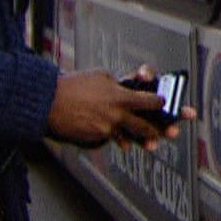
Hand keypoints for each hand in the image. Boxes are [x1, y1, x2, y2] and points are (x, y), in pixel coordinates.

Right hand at [47, 69, 190, 150]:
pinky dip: (115, 137)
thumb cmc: (74, 85)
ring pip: (129, 136)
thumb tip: (129, 87)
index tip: (165, 103)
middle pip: (145, 126)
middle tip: (171, 131)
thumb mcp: (101, 76)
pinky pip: (110, 139)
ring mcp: (106, 130)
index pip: (149, 102)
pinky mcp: (95, 139)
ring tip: (152, 144)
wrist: (49, 103)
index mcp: (120, 97)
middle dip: (159, 129)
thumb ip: (119, 84)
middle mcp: (116, 116)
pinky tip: (122, 140)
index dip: (160, 103)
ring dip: (141, 140)